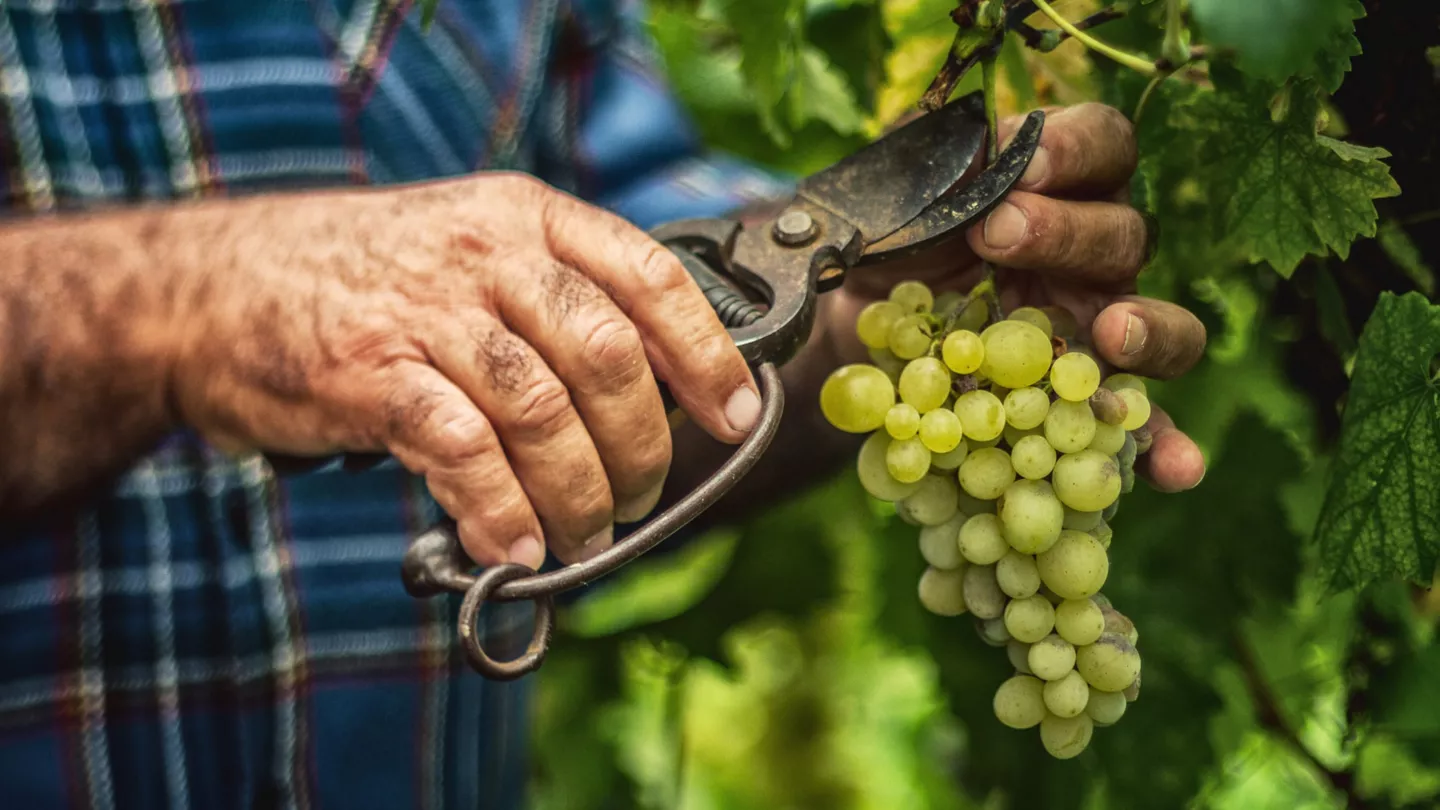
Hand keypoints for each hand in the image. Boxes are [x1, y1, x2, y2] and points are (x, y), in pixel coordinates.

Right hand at [167, 174, 761, 567]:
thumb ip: (553, 306)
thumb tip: (651, 399)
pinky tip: (516, 549)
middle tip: (640, 498)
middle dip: (644, 447)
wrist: (216, 285)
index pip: (649, 277)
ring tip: (583, 535)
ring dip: (581, 495)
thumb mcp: (471, 251)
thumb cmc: (365, 281)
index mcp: (527, 217)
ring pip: (545, 414)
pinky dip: (504, 513)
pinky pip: (465, 454)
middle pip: (609, 357)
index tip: (735, 416)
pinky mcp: (370, 375)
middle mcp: (487, 253)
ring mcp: (427, 312)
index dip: (706, 355)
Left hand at [819, 102, 1206, 491]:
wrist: (854, 330)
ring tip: (1112, 333)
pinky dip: (1163, 446)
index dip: (1076, 147)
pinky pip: (1139, 426)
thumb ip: (930, 167)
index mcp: (1058, 187)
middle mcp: (1093, 255)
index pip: (1103, 144)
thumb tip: (968, 151)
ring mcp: (1099, 331)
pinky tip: (1179, 469)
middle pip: (1122, 235)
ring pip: (1162, 326)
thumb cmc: (887, 246)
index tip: (1025, 162)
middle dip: (1065, 233)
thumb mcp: (895, 197)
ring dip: (1147, 329)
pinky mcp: (1083, 402)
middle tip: (999, 236)